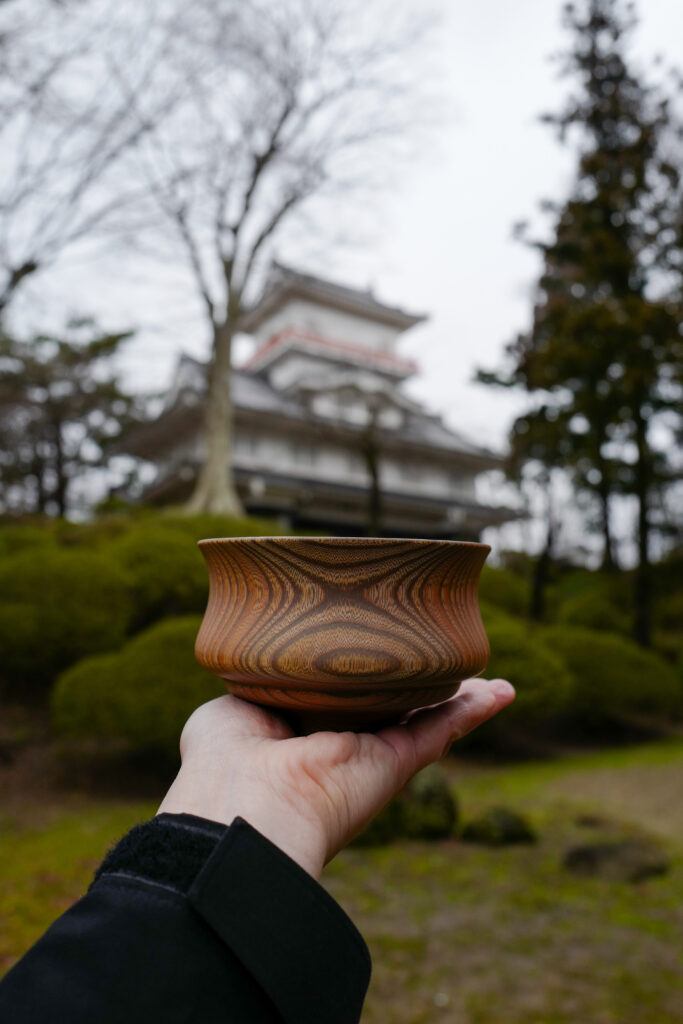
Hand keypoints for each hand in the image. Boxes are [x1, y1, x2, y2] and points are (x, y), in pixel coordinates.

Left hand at [157, 678, 514, 878]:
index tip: (374, 650)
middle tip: (440, 657)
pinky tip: (502, 691)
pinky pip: (443, 730)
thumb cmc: (222, 761)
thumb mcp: (226, 708)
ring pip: (424, 717)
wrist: (245, 807)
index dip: (355, 675)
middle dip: (415, 685)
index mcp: (297, 733)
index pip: (334, 698)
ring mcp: (370, 757)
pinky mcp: (395, 765)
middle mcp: (338, 746)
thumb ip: (248, 684)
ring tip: (488, 674)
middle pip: (388, 706)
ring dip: (457, 695)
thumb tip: (252, 671)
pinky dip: (474, 710)